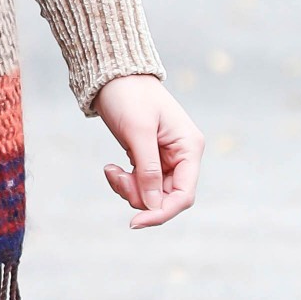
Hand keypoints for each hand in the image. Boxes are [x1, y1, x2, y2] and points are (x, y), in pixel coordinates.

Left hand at [94, 74, 202, 229]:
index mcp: (189, 148)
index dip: (161, 212)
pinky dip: (124, 182)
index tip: (134, 223)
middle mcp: (182, 156)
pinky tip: (111, 167)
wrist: (113, 76)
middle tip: (115, 177)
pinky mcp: (149, 159)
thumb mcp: (138, 132)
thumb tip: (153, 205)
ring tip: (111, 169)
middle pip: (165, 198)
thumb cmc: (129, 96)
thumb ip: (147, 170)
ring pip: (150, 194)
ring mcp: (166, 159)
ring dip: (128, 189)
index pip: (183, 195)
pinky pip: (140, 184)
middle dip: (138, 196)